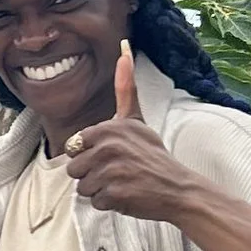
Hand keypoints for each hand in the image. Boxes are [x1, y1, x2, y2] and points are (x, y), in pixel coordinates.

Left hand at [61, 45, 189, 218]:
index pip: (74, 147)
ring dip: (99, 189)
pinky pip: (95, 202)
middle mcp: (106, 147)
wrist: (177, 187)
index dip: (90, 155)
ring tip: (122, 182)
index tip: (113, 155)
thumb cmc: (153, 154)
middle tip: (118, 171)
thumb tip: (123, 48)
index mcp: (107, 128)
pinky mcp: (114, 194)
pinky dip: (109, 203)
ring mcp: (110, 171)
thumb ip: (125, 88)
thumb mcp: (137, 119)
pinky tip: (126, 194)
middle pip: (73, 168)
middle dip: (92, 174)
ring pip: (82, 186)